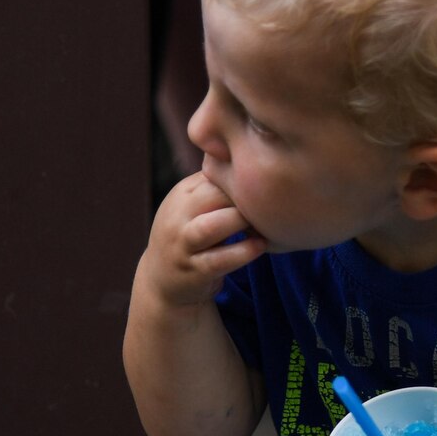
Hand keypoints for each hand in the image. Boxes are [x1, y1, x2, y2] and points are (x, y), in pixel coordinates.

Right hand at [137, 172, 264, 307]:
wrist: (162, 279)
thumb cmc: (191, 234)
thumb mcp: (196, 205)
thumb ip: (218, 185)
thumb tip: (255, 155)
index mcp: (183, 193)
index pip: (215, 173)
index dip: (245, 174)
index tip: (271, 180)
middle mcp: (178, 215)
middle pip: (213, 194)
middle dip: (244, 196)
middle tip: (273, 201)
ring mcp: (183, 244)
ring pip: (211, 226)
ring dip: (241, 222)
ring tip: (265, 223)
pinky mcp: (193, 271)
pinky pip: (219, 260)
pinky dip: (242, 252)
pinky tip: (260, 246)